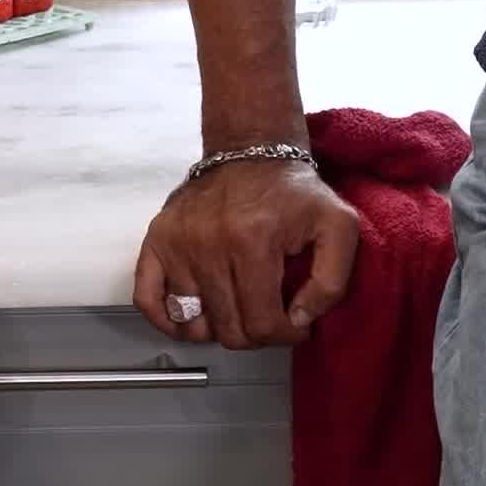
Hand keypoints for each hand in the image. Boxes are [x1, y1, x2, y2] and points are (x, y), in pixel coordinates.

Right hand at [134, 155, 357, 349]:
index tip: (294, 324)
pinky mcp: (157, 239)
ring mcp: (177, 242)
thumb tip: (298, 320)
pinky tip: (193, 320)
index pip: (262, 323)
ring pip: (193, 323)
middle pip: (228, 329)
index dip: (285, 335)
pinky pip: (148, 300)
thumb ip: (332, 281)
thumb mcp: (338, 227)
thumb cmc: (295, 194)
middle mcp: (208, 243)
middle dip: (255, 335)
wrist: (250, 150)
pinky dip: (168, 321)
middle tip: (268, 316)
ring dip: (219, 328)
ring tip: (238, 310)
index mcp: (253, 240)